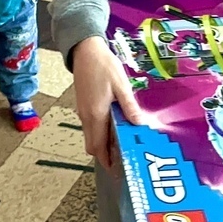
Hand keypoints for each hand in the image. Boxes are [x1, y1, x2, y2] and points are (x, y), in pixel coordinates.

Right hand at [72, 36, 144, 169]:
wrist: (85, 50)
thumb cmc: (103, 66)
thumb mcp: (121, 86)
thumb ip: (129, 107)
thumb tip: (140, 125)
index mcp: (96, 115)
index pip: (97, 147)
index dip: (106, 162)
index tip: (118, 171)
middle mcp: (86, 116)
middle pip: (93, 145)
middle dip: (106, 155)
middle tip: (125, 158)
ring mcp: (83, 111)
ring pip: (92, 136)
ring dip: (104, 143)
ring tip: (124, 143)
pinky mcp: (84, 105)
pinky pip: (91, 126)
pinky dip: (101, 132)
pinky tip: (116, 125)